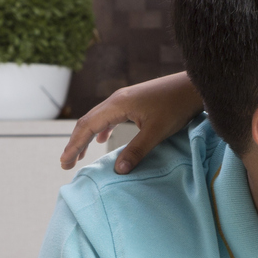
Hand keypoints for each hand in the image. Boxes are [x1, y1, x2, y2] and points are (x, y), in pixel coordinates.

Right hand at [60, 71, 202, 172]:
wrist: (192, 86)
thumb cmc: (176, 106)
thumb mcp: (157, 132)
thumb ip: (136, 151)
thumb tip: (118, 170)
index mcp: (117, 105)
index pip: (87, 127)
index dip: (74, 146)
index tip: (64, 163)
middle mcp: (116, 100)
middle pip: (87, 122)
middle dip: (75, 143)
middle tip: (66, 163)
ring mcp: (124, 99)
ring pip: (97, 119)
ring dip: (86, 136)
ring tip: (80, 155)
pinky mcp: (133, 101)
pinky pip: (109, 116)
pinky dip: (101, 129)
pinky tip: (101, 140)